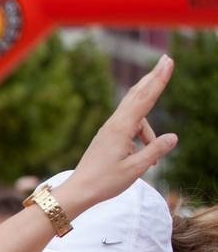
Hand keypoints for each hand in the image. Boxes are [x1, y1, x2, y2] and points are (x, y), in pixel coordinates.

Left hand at [59, 54, 176, 216]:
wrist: (78, 191)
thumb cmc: (104, 182)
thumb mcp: (135, 169)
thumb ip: (155, 151)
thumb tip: (172, 137)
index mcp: (121, 129)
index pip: (145, 98)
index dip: (159, 79)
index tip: (167, 62)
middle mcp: (114, 125)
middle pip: (137, 95)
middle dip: (153, 79)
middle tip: (166, 60)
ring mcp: (109, 130)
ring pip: (136, 117)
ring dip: (149, 131)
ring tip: (153, 163)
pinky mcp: (107, 138)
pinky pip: (129, 129)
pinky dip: (141, 139)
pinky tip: (144, 161)